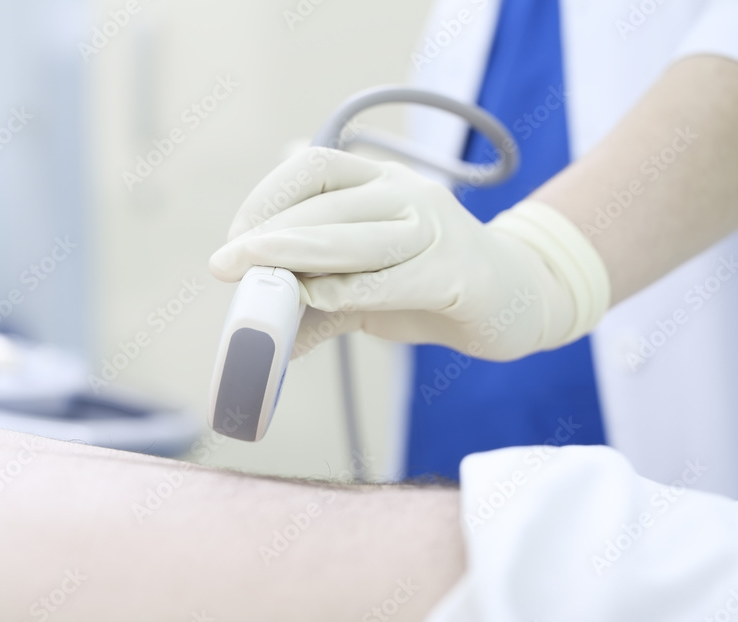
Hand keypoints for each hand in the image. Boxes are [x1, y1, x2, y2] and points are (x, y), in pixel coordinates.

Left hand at [209, 148, 608, 359]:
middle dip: (270, 235)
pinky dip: (350, 289)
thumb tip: (258, 333)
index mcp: (382, 182)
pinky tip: (315, 300)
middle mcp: (408, 195)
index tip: (236, 239)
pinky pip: (395, 279)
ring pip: (358, 238)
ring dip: (299, 256)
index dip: (269, 197)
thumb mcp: (366, 286)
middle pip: (330, 204)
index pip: (316, 166)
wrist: (517, 301)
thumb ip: (316, 297)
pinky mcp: (456, 275)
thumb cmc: (430, 286)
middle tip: (225, 264)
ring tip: (254, 282)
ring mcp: (436, 232)